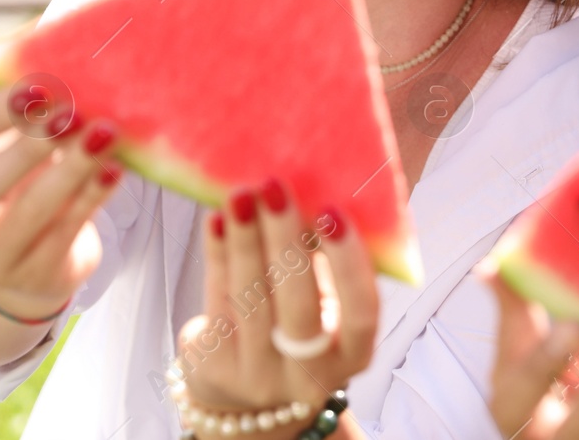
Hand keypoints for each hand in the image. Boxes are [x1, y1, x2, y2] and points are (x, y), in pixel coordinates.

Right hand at [0, 81, 121, 322]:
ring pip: (29, 215)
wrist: (36, 265)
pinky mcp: (36, 278)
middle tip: (68, 112)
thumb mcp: (5, 160)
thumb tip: (52, 41)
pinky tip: (114, 169)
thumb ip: (19, 120)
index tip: (31, 87)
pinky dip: (92, 197)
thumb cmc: (19, 191)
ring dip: (70, 169)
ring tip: (105, 132)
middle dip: (27, 149)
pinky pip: (66, 233)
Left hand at [176, 182, 376, 438]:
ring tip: (240, 194)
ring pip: (251, 300)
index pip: (361, 314)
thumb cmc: (299, 322)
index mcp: (353, 355)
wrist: (244, 391)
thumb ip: (324, 260)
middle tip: (274, 187)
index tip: (332, 212)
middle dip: (284, 239)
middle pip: (298, 305)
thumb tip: (312, 186)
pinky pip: (217, 301)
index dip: (348, 264)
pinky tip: (217, 220)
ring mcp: (260, 376)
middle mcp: (310, 376)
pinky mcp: (217, 368)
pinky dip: (217, 255)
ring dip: (244, 239)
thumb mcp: (325, 304)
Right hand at [486, 268, 578, 439]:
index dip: (548, 360)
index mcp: (514, 408)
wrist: (567, 421)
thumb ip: (512, 305)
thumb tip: (489, 265)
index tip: (573, 325)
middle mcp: (547, 439)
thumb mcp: (519, 347)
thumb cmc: (538, 376)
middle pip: (571, 430)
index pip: (524, 391)